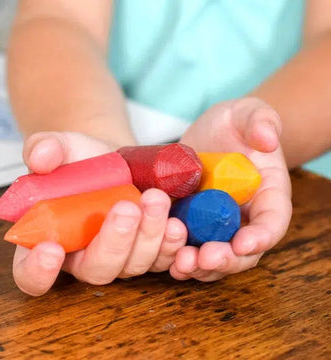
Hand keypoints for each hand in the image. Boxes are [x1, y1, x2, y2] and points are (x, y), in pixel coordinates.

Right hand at [13, 131, 186, 295]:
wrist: (116, 161)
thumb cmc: (83, 161)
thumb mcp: (61, 148)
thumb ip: (44, 149)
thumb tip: (41, 157)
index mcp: (50, 240)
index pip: (31, 273)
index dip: (38, 271)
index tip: (51, 249)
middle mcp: (85, 257)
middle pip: (96, 270)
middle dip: (114, 243)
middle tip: (126, 208)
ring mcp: (120, 257)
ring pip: (133, 266)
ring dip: (148, 237)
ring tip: (156, 199)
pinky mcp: (148, 250)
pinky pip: (162, 259)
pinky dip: (170, 245)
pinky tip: (176, 224)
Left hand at [170, 97, 291, 281]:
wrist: (211, 134)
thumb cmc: (236, 124)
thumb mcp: (249, 113)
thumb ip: (261, 121)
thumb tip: (267, 138)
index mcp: (266, 196)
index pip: (272, 223)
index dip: (261, 237)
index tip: (245, 243)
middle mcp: (243, 218)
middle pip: (242, 252)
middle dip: (225, 260)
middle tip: (205, 258)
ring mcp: (215, 225)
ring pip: (213, 257)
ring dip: (198, 266)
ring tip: (180, 264)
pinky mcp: (191, 224)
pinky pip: (187, 247)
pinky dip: (176, 256)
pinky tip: (165, 257)